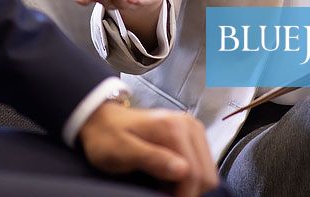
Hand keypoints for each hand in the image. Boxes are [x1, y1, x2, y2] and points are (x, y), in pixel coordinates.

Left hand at [79, 102, 218, 196]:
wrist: (102, 120)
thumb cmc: (108, 137)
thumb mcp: (122, 151)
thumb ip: (152, 159)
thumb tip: (184, 171)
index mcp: (174, 128)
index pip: (195, 173)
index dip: (182, 195)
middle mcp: (189, 125)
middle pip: (206, 174)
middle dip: (187, 190)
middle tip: (162, 193)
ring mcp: (193, 129)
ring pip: (207, 172)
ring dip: (189, 185)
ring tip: (164, 186)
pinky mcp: (192, 136)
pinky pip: (201, 166)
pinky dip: (189, 178)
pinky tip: (169, 178)